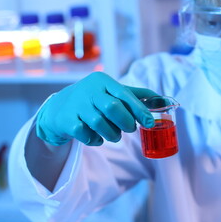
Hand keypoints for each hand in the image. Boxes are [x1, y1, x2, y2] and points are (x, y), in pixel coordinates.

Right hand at [36, 72, 157, 145]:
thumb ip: (136, 95)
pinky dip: (95, 140)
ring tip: (115, 136)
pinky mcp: (66, 120)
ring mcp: (76, 105)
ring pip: (100, 123)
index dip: (139, 109)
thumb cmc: (93, 100)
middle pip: (113, 108)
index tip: (149, 123)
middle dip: (126, 122)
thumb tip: (162, 99)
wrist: (58, 109)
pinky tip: (97, 138)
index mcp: (103, 81)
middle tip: (130, 129)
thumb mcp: (112, 92)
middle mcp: (89, 90)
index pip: (125, 94)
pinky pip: (86, 134)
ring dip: (112, 134)